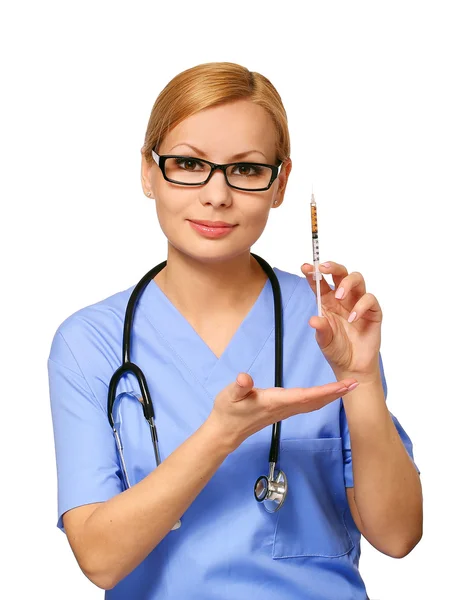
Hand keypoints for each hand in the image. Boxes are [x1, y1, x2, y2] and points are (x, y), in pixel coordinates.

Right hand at [207, 372, 358, 451]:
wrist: (226, 431)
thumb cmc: (228, 411)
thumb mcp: (229, 396)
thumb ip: (238, 387)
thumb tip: (244, 378)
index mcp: (275, 402)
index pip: (305, 396)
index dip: (325, 391)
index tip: (343, 386)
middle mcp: (284, 408)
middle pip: (316, 402)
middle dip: (336, 393)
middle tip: (357, 383)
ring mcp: (285, 411)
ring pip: (314, 404)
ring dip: (332, 396)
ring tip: (348, 387)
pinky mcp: (283, 410)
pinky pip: (308, 405)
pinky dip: (321, 398)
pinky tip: (328, 394)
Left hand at [301, 261, 382, 381]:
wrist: (353, 367)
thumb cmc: (337, 350)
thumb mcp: (324, 341)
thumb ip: (321, 329)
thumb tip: (314, 320)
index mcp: (327, 302)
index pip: (320, 283)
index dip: (313, 273)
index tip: (305, 267)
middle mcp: (343, 299)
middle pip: (340, 274)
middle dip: (332, 267)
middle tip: (324, 268)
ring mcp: (358, 303)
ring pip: (357, 280)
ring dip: (347, 283)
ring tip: (339, 296)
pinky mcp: (372, 312)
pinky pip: (369, 299)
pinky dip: (361, 306)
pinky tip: (353, 318)